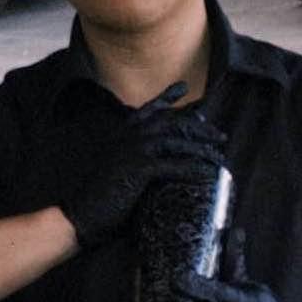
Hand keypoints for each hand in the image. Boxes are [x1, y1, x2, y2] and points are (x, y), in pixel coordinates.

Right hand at [60, 83, 226, 248]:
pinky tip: (208, 173)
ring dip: (202, 148)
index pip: (148, 109)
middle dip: (199, 126)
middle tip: (220, 135)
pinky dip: (194, 168)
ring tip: (220, 156)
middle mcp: (129, 135)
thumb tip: (160, 162)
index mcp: (123, 134)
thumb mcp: (119, 170)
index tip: (183, 88)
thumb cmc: (101, 197)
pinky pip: (175, 165)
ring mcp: (134, 149)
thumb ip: (136, 160)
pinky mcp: (140, 168)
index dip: (166, 97)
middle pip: (172, 122)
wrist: (82, 214)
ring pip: (177, 141)